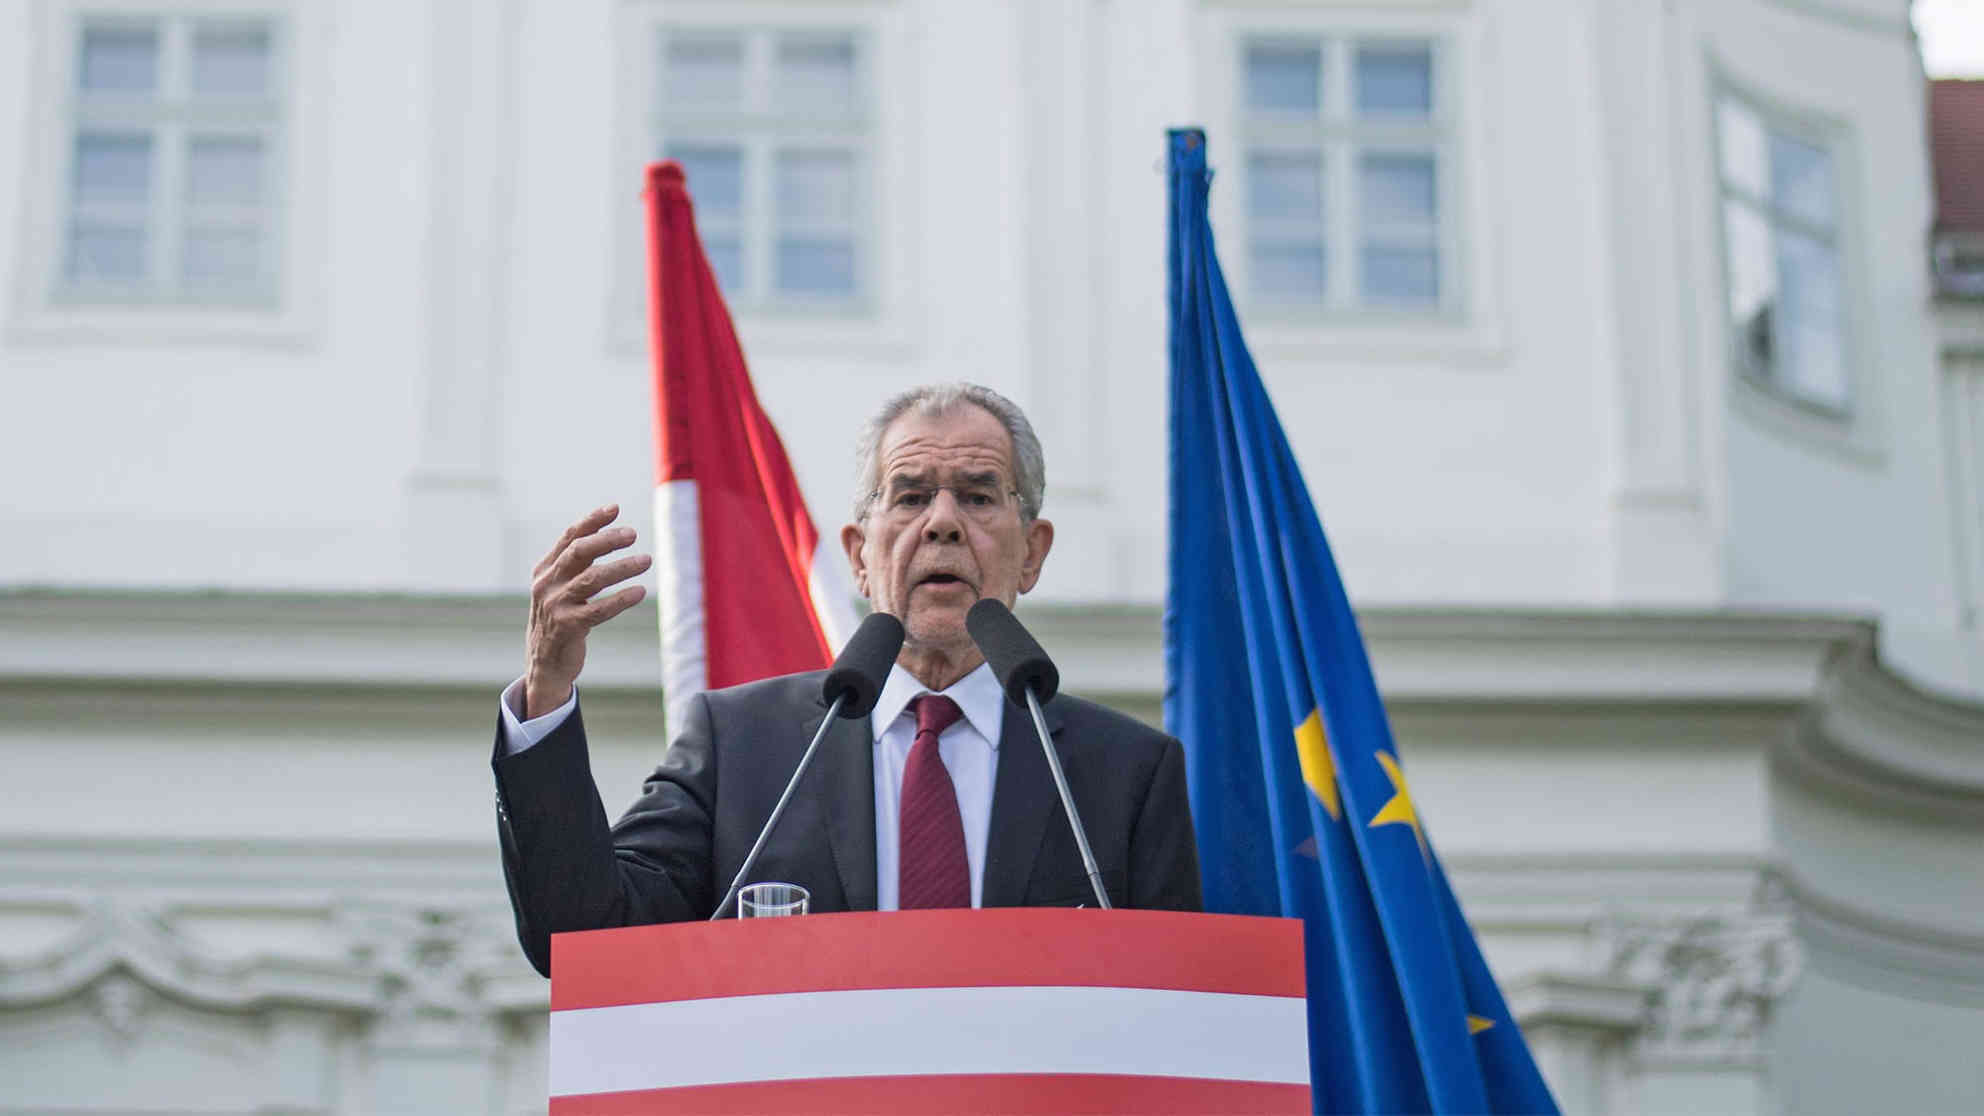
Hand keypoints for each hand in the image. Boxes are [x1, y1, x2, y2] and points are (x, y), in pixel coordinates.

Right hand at [525, 504, 651, 718]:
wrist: (545, 663)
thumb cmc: (561, 619)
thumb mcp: (562, 588)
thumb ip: (578, 564)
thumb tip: (608, 534)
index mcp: (545, 570)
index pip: (569, 538)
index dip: (592, 521)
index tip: (615, 509)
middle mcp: (546, 584)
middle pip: (578, 552)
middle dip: (607, 540)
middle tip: (633, 534)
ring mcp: (554, 606)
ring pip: (591, 579)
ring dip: (621, 568)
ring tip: (646, 560)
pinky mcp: (566, 627)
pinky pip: (598, 609)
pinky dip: (621, 599)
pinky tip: (640, 592)